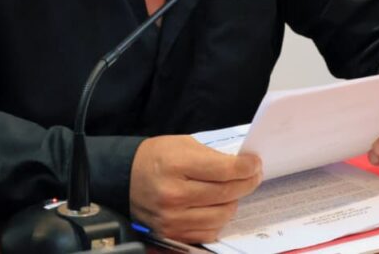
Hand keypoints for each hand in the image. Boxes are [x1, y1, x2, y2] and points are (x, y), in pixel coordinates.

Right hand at [130, 135, 261, 242]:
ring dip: (233, 201)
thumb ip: (213, 156)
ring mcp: (173, 218)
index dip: (247, 167)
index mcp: (177, 165)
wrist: (124, 178)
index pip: (225, 170)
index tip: (254, 163)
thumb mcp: (183, 144)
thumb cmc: (156, 157)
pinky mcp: (172, 234)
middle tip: (252, 175)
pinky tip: (217, 206)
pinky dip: (219, 219)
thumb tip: (242, 166)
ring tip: (233, 190)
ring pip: (222, 215)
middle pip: (228, 194)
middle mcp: (174, 195)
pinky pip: (209, 232)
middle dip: (247, 182)